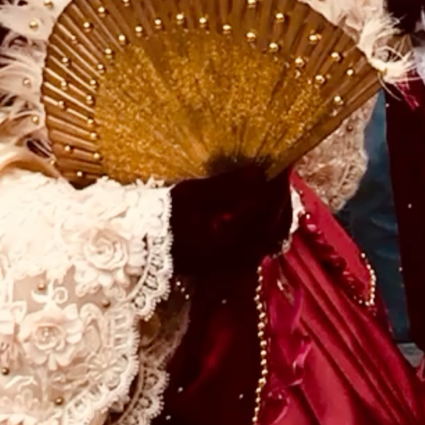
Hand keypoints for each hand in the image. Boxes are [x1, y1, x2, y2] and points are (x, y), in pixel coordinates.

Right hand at [170, 163, 293, 289]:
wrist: (143, 247)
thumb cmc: (161, 219)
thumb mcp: (190, 196)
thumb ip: (226, 186)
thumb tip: (258, 172)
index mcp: (227, 240)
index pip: (263, 210)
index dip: (275, 185)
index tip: (281, 163)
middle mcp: (239, 255)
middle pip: (275, 223)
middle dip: (280, 194)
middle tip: (281, 170)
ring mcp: (240, 261)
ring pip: (274, 234)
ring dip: (279, 207)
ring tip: (276, 184)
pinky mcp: (237, 260)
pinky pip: (266, 240)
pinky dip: (272, 219)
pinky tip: (267, 204)